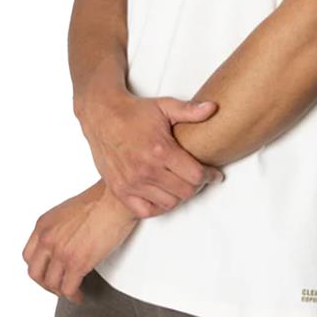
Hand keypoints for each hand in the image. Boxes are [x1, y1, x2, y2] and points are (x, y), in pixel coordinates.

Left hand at [21, 178, 138, 302]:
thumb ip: (59, 228)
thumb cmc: (100, 200)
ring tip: (71, 291)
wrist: (115, 200)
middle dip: (46, 283)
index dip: (38, 267)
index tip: (47, 272)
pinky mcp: (77, 263)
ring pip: (51, 284)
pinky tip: (79, 294)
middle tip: (57, 286)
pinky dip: (73, 296)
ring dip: (61, 291)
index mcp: (44, 225)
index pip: (29, 255)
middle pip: (35, 273)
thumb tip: (64, 242)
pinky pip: (68, 289)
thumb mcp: (68, 210)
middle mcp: (48, 239)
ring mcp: (61, 252)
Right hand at [76, 91, 224, 217]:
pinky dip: (158, 206)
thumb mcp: (165, 106)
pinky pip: (146, 211)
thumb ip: (190, 111)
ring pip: (169, 203)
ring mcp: (132, 183)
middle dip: (197, 185)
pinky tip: (162, 194)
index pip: (195, 175)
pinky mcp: (120, 190)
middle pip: (185, 192)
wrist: (102, 116)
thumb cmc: (134, 112)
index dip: (209, 176)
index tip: (214, 174)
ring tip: (180, 183)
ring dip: (178, 195)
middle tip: (198, 177)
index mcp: (161, 149)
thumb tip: (213, 108)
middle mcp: (146, 169)